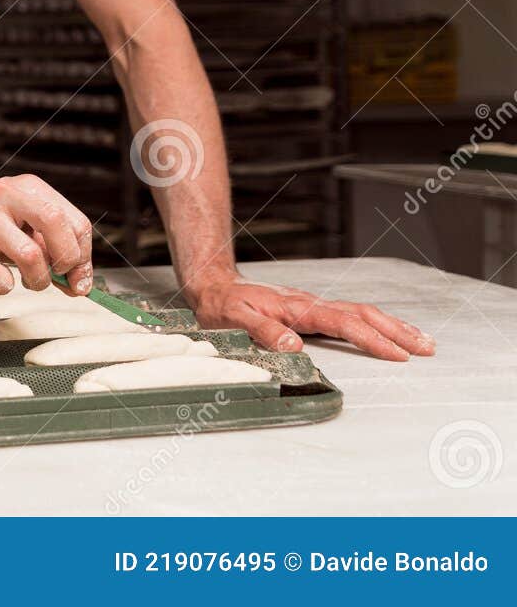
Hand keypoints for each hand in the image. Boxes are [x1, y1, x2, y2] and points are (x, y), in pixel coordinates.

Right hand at [0, 175, 94, 295]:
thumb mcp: (18, 222)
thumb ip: (49, 247)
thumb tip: (79, 283)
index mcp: (28, 188)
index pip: (75, 221)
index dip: (84, 256)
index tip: (79, 278)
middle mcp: (7, 196)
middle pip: (57, 224)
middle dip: (68, 261)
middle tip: (59, 278)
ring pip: (30, 255)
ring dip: (37, 280)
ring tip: (28, 281)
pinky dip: (4, 286)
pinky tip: (0, 280)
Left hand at [185, 273, 435, 361]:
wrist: (213, 286)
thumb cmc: (222, 306)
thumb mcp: (235, 320)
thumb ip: (263, 332)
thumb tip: (295, 345)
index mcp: (298, 309)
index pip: (343, 324)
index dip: (371, 339)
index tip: (398, 355)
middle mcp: (311, 304)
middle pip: (362, 314)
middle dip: (396, 331)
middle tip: (428, 348)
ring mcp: (313, 305)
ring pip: (360, 312)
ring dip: (392, 326)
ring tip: (422, 340)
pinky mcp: (311, 309)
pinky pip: (350, 315)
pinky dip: (374, 323)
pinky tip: (387, 331)